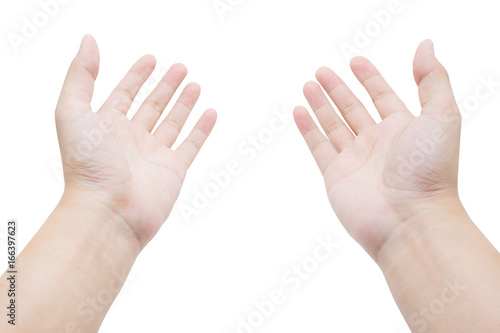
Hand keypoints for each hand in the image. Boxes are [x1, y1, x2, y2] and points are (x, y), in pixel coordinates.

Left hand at [56, 35, 215, 246]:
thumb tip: (89, 42)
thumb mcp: (72, 112)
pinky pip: (191, 145)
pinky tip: (210, 113)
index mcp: (106, 126)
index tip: (152, 58)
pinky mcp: (174, 170)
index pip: (124, 93)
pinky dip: (202, 129)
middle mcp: (131, 139)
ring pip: (172, 122)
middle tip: (180, 68)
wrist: (109, 213)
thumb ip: (80, 76)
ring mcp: (154, 155)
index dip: (137, 75)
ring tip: (195, 84)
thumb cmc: (88, 166)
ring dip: (184, 103)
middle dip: (165, 86)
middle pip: (152, 106)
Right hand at [294, 40, 461, 259]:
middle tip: (321, 71)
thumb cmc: (430, 172)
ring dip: (320, 105)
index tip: (355, 60)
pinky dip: (308, 129)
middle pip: (353, 109)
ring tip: (308, 85)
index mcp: (403, 129)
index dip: (369, 77)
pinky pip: (318, 147)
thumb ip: (433, 80)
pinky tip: (299, 111)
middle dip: (337, 89)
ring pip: (333, 125)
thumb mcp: (442, 116)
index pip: (382, 96)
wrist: (410, 222)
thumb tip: (425, 46)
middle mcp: (378, 143)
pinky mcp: (335, 176)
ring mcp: (355, 160)